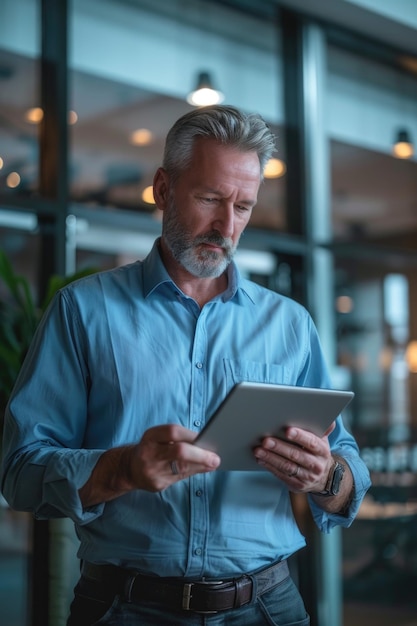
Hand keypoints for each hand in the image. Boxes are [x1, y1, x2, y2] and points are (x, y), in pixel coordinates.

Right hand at [79, 424, 219, 507]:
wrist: (129, 468)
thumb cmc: (152, 450)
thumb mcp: (161, 440)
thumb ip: (182, 441)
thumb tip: (207, 445)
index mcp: (150, 437)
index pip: (173, 431)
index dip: (192, 435)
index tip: (208, 438)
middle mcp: (149, 453)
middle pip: (179, 451)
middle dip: (201, 455)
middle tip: (215, 459)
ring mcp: (151, 470)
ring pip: (182, 469)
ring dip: (200, 466)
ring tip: (212, 463)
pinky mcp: (155, 485)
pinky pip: (179, 480)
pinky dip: (191, 473)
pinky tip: (200, 469)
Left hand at [253, 422, 335, 492]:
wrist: (323, 477)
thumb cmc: (317, 453)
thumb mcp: (322, 441)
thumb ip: (322, 429)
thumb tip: (330, 420)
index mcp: (322, 451)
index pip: (312, 442)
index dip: (300, 436)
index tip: (288, 430)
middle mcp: (316, 465)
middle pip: (296, 455)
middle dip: (279, 447)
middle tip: (266, 440)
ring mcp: (307, 477)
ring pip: (287, 466)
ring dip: (271, 458)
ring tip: (259, 451)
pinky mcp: (297, 485)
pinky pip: (282, 475)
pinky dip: (270, 467)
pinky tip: (261, 460)